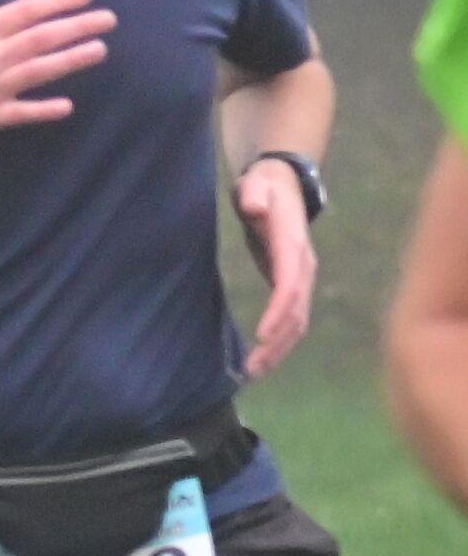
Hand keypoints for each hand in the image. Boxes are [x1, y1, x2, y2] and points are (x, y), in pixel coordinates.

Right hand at [0, 0, 114, 161]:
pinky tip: (67, 105)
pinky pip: (23, 113)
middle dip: (78, 27)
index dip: (58, 1)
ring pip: (40, 71)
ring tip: (99, 50)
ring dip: (72, 60)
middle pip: (42, 38)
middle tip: (108, 19)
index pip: (26, 11)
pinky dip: (45, 110)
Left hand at [234, 158, 315, 380]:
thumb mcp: (257, 184)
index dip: (278, 310)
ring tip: (254, 371)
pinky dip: (279, 341)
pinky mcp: (292, 285)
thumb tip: (253, 206)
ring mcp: (300, 278)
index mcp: (293, 246)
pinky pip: (290, 319)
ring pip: (296, 321)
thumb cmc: (265, 186)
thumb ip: (254, 194)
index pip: (289, 284)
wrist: (283, 186)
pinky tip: (260, 359)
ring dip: (278, 349)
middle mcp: (303, 267)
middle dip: (277, 341)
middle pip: (295, 311)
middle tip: (252, 367)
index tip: (262, 335)